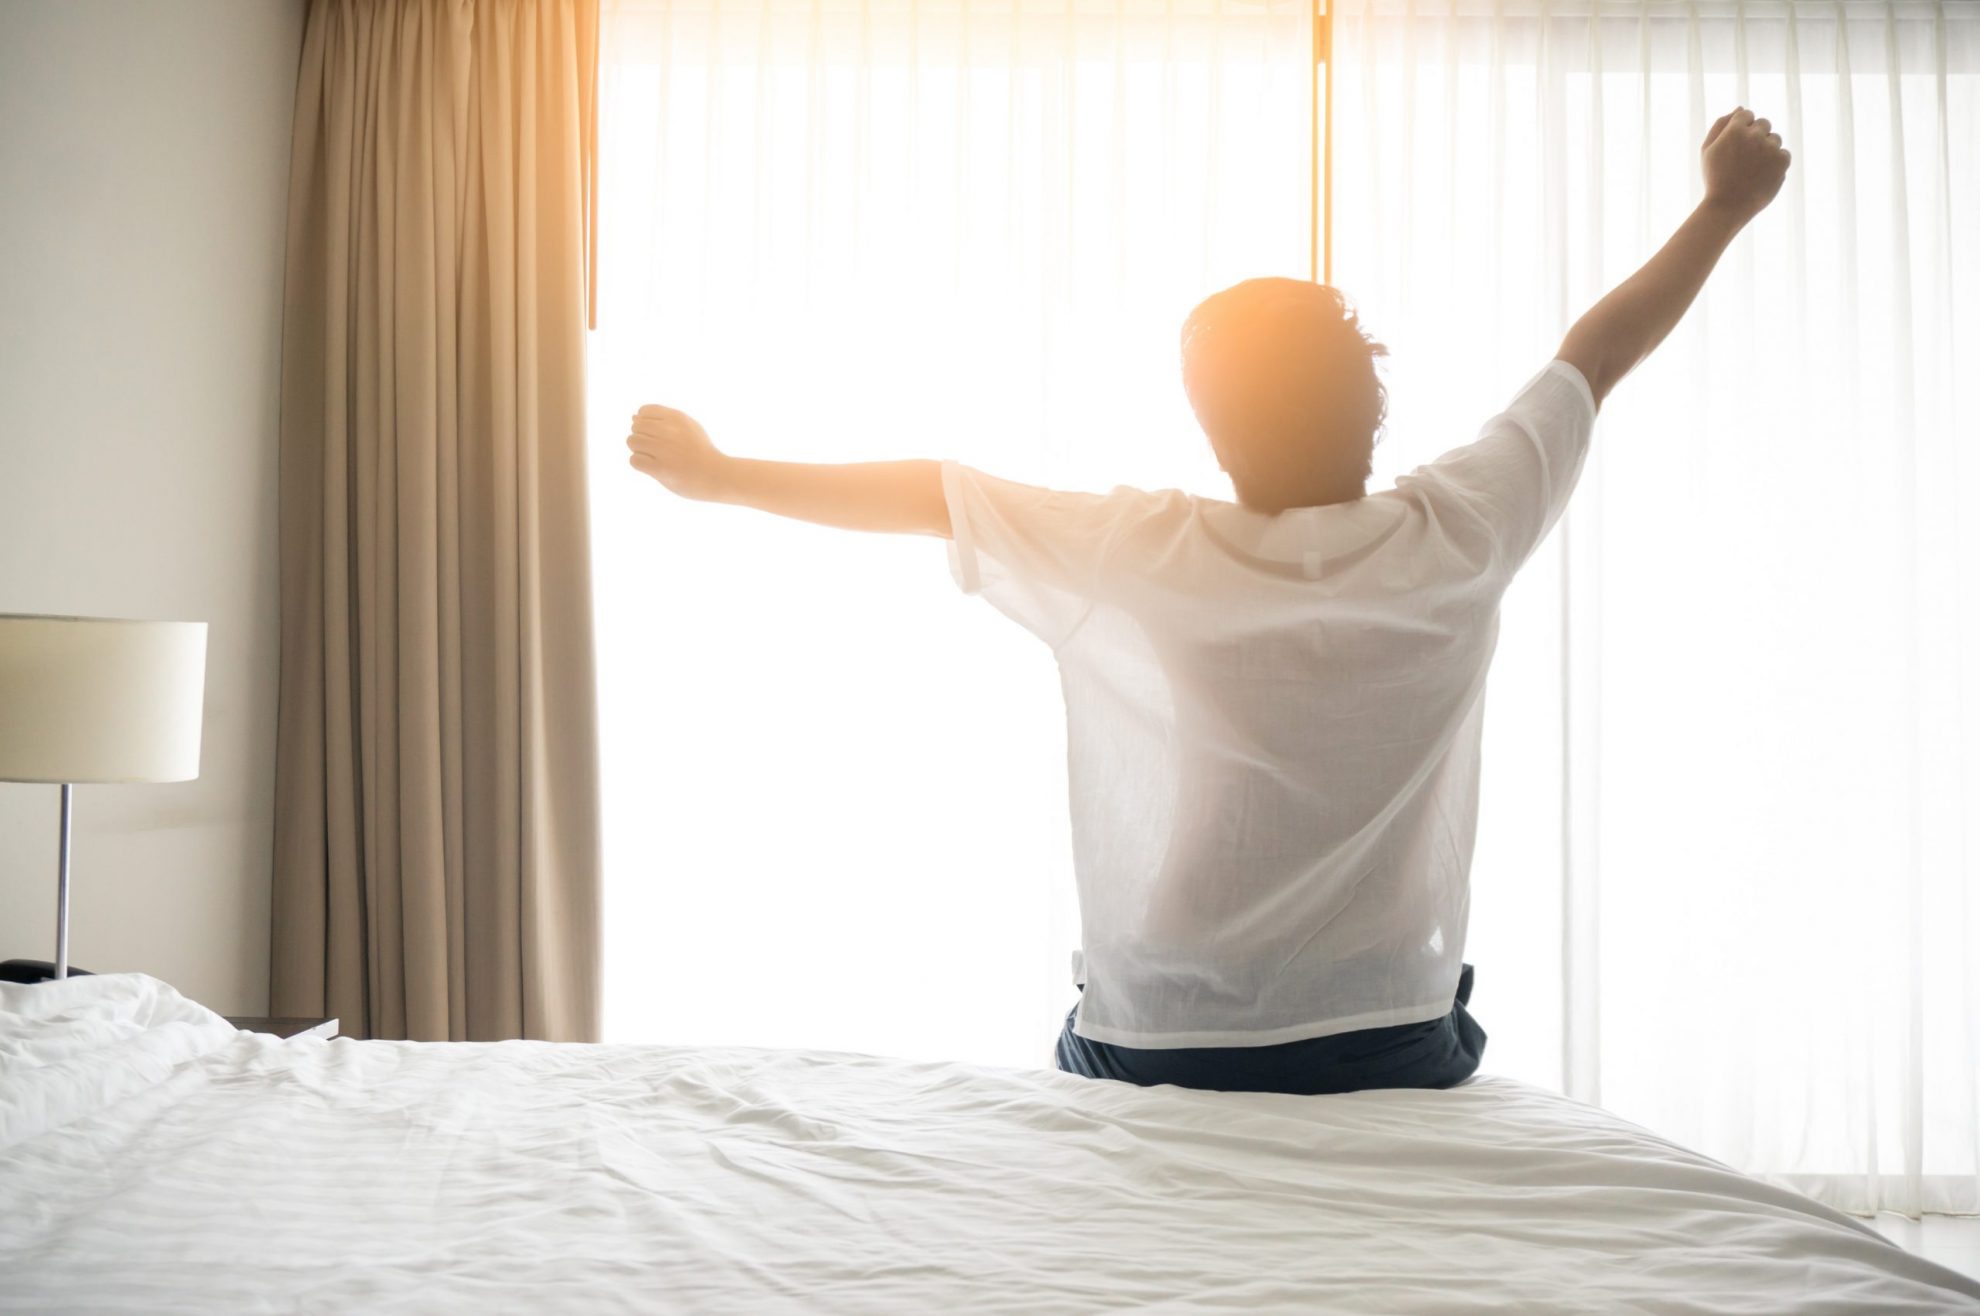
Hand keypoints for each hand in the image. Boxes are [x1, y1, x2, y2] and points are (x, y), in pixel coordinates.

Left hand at [627, 405, 729, 500]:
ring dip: (639, 450)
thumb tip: (634, 416)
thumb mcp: (689, 426)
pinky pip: (634, 460)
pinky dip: (640, 464)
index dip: (645, 422)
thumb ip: (664, 419)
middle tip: (655, 448)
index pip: (644, 411)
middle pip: (636, 426)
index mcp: (677, 417)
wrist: (717, 475)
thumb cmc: (701, 450)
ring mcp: (664, 450)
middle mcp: (669, 431)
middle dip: (641, 436)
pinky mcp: (660, 469)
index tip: (656, 434)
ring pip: (632, 442)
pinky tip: (652, 467)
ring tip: (652, 457)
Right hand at [1702, 106, 1790, 221]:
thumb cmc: (1715, 178)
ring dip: (1767, 149)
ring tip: (1753, 169)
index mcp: (1734, 130)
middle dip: (1756, 136)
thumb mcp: (1708, 150)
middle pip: (1764, 123)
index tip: (1736, 146)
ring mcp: (1770, 147)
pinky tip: (1762, 175)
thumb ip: (1720, 126)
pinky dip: (1775, 163)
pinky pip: (1784, 153)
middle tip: (1745, 159)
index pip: (1747, 114)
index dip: (1741, 129)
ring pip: (1775, 138)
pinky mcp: (1782, 160)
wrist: (1728, 207)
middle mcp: (1754, 135)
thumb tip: (1740, 108)